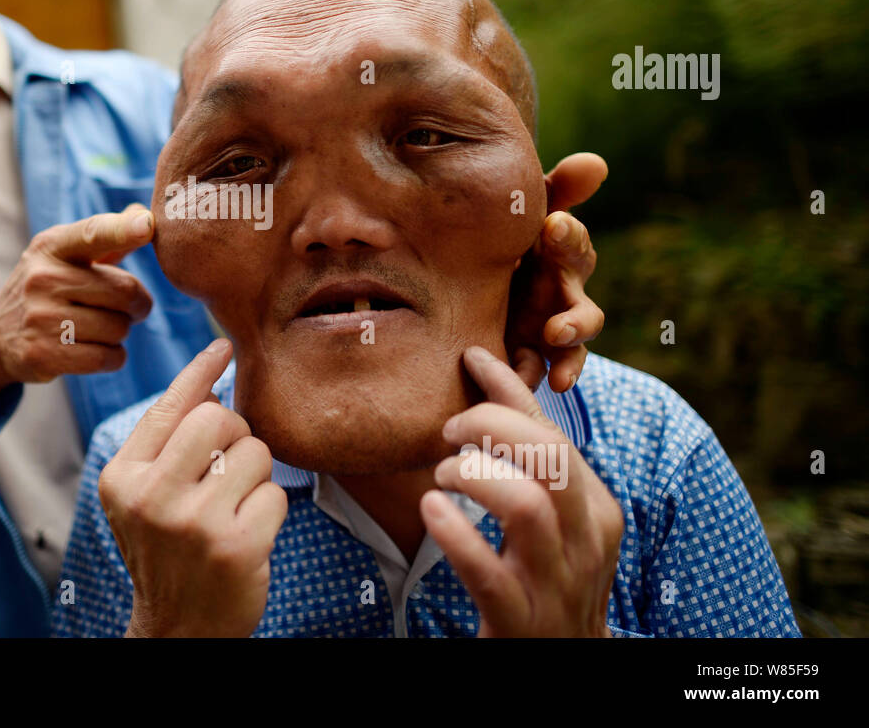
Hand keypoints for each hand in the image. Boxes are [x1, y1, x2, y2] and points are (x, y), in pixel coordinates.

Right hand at [0, 204, 155, 395]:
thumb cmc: (45, 289)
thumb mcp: (64, 255)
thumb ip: (106, 236)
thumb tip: (144, 214)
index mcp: (52, 246)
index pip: (92, 233)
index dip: (122, 229)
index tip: (146, 225)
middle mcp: (44, 278)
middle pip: (125, 290)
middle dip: (138, 304)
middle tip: (127, 309)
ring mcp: (41, 317)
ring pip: (118, 328)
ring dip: (121, 332)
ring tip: (99, 328)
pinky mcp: (43, 354)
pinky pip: (108, 358)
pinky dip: (114, 357)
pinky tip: (97, 350)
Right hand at [97, 338, 287, 637]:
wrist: (177, 630)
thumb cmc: (166, 551)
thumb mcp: (144, 497)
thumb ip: (166, 444)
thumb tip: (210, 382)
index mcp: (123, 478)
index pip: (169, 407)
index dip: (200, 372)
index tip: (223, 346)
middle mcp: (151, 497)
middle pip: (218, 418)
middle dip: (235, 436)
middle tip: (227, 468)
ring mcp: (193, 523)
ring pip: (254, 452)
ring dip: (256, 475)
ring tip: (234, 507)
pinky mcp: (235, 546)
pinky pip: (276, 494)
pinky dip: (270, 510)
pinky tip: (248, 535)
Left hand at [421, 346, 622, 637]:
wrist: (565, 668)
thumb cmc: (547, 577)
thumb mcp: (554, 517)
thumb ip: (529, 457)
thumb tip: (488, 370)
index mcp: (596, 510)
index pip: (555, 434)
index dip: (510, 390)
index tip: (470, 359)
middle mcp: (584, 543)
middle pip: (549, 457)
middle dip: (491, 425)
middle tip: (449, 429)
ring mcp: (555, 584)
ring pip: (525, 505)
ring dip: (472, 475)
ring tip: (442, 475)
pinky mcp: (520, 622)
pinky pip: (489, 573)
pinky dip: (455, 535)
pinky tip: (431, 510)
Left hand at [507, 152, 607, 391]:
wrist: (464, 285)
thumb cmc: (504, 239)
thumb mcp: (520, 213)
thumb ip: (554, 191)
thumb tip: (596, 163)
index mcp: (558, 255)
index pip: (572, 244)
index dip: (568, 237)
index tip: (552, 226)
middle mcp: (561, 293)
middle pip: (583, 307)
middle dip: (576, 317)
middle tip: (558, 322)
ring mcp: (549, 327)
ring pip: (573, 344)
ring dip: (570, 352)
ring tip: (558, 364)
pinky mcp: (531, 354)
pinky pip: (547, 370)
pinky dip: (546, 375)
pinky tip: (542, 382)